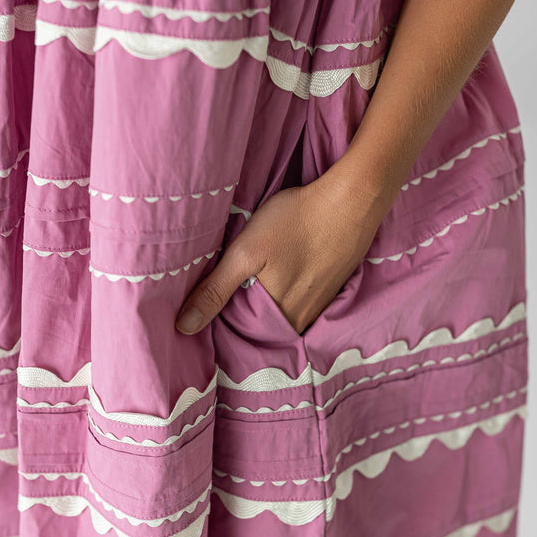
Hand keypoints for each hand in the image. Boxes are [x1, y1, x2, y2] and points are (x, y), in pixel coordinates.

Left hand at [174, 165, 388, 335]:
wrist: (352, 201)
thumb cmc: (296, 221)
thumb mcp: (246, 252)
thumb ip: (215, 290)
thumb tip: (183, 328)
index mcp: (277, 318)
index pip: (238, 335)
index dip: (218, 324)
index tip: (201, 312)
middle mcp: (301, 321)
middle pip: (261, 328)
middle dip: (240, 318)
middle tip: (219, 297)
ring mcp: (319, 306)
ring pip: (281, 316)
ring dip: (264, 306)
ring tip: (245, 286)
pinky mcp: (331, 290)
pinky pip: (300, 304)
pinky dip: (285, 296)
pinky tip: (278, 276)